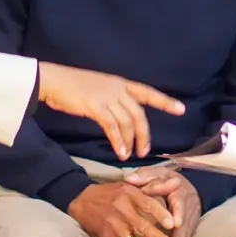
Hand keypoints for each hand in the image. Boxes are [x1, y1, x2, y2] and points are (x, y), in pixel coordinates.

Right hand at [38, 62, 184, 160]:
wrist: (54, 80)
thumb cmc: (74, 85)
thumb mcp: (99, 87)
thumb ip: (113, 99)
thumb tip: (121, 115)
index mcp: (120, 83)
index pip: (147, 92)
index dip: (165, 101)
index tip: (181, 109)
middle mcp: (118, 89)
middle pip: (139, 114)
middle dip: (144, 134)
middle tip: (145, 151)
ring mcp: (107, 97)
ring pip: (127, 122)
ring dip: (131, 141)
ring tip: (130, 155)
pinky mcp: (96, 107)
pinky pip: (112, 127)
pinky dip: (118, 141)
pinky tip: (120, 152)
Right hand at [67, 182, 178, 236]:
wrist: (82, 202)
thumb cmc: (113, 193)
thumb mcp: (132, 184)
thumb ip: (156, 186)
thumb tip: (177, 183)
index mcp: (129, 193)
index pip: (147, 204)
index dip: (160, 214)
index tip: (173, 224)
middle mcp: (121, 209)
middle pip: (141, 226)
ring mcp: (113, 225)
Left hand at [123, 167, 201, 236]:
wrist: (180, 184)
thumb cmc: (163, 179)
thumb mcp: (155, 173)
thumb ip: (144, 176)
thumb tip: (131, 179)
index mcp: (180, 191)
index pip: (181, 201)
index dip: (179, 213)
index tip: (175, 223)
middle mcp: (188, 207)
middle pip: (185, 225)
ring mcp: (189, 220)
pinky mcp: (187, 230)